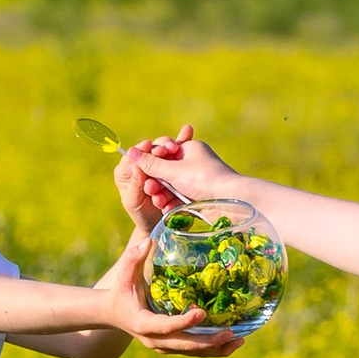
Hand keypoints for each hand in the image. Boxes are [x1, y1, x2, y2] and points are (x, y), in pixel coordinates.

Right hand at [94, 228, 242, 357]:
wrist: (112, 315)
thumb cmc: (120, 292)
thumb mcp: (123, 275)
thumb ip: (133, 258)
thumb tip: (149, 241)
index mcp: (142, 324)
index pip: (165, 326)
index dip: (183, 322)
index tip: (202, 312)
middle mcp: (154, 340)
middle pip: (184, 345)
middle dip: (208, 342)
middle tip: (231, 333)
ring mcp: (163, 346)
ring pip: (192, 352)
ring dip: (216, 348)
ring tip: (239, 340)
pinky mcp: (171, 346)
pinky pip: (194, 351)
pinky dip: (213, 348)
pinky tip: (232, 341)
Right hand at [113, 122, 243, 221]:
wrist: (229, 201)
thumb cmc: (203, 179)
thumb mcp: (174, 170)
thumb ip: (151, 164)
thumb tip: (129, 153)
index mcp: (190, 149)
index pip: (164, 151)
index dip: (152, 161)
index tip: (142, 169)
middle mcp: (193, 163)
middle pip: (165, 171)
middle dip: (156, 181)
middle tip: (149, 189)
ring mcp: (195, 181)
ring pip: (170, 187)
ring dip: (161, 194)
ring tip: (158, 201)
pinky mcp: (196, 197)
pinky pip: (178, 198)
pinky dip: (171, 203)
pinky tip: (166, 208)